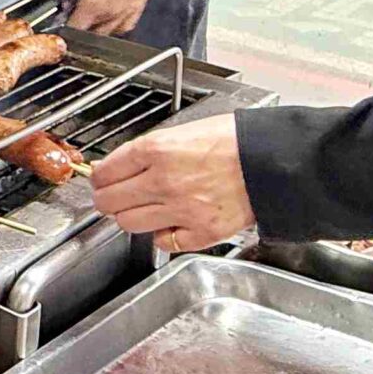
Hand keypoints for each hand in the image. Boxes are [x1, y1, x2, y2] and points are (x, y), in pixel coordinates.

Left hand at [51, 0, 159, 35]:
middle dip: (79, 28)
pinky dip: (113, 26)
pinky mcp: (136, 10)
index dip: (64, 30)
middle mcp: (110, 14)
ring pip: (106, 34)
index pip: (74, 30)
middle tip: (73, 15)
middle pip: (89, 34)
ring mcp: (125, 14)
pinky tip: (107, 15)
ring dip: (95, 28)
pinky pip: (123, 28)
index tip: (59, 25)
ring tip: (89, 14)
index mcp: (94, 6)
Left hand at [90, 114, 253, 252]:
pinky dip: (163, 235)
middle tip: (112, 196)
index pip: (104, 171)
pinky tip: (169, 223)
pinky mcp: (201, 232)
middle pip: (109, 201)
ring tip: (141, 208)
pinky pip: (164, 242)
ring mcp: (181, 210)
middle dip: (106, 199)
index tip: (100, 179)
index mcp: (157, 150)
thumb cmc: (236, 140)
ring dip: (130, 216)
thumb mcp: (184, 130)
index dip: (98, 177)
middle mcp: (163, 181)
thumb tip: (120, 164)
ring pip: (129, 224)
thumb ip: (149, 150)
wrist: (274, 160)